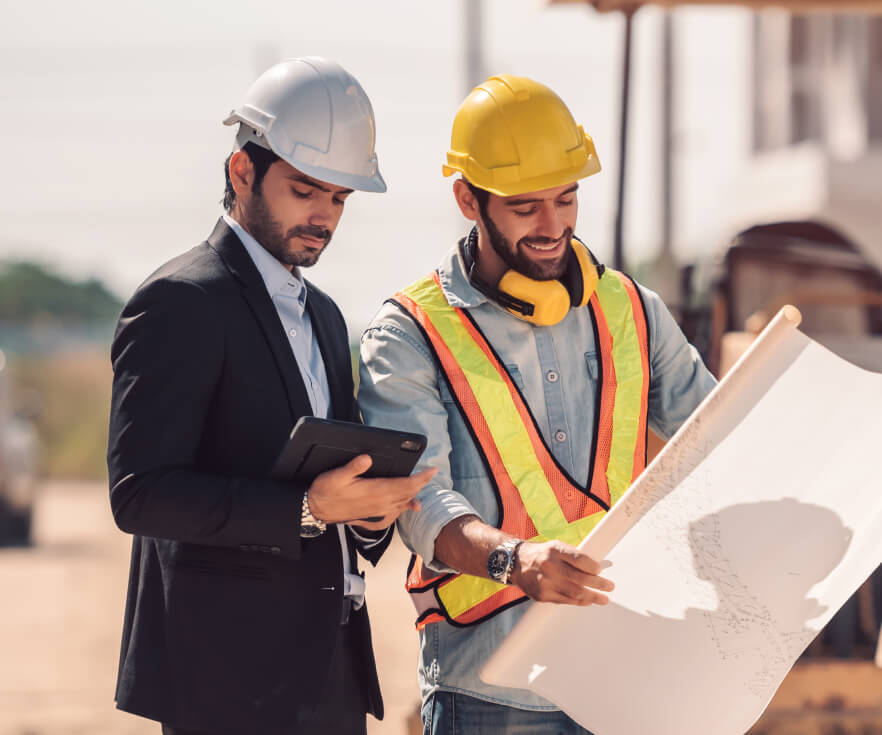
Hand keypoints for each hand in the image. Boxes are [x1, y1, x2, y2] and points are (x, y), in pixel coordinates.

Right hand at [306, 455, 435, 525]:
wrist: (316, 510)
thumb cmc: (326, 491)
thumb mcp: (336, 475)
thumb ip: (353, 467)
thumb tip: (367, 458)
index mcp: (375, 491)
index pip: (404, 485)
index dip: (420, 478)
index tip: (432, 471)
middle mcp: (380, 502)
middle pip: (407, 493)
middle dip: (421, 483)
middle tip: (431, 473)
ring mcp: (377, 509)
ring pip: (403, 502)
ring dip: (414, 493)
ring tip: (423, 484)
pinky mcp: (373, 513)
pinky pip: (395, 510)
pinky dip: (405, 506)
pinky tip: (409, 505)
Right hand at [510, 540, 612, 605]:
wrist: (516, 563)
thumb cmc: (541, 555)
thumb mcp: (556, 547)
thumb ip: (574, 557)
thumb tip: (597, 569)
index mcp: (554, 550)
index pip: (579, 559)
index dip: (593, 567)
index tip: (601, 570)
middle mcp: (549, 566)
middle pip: (579, 579)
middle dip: (598, 584)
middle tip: (610, 587)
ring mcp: (545, 583)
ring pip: (574, 593)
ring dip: (592, 597)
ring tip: (604, 599)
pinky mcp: (542, 596)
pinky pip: (565, 601)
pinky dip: (579, 601)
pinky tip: (587, 601)